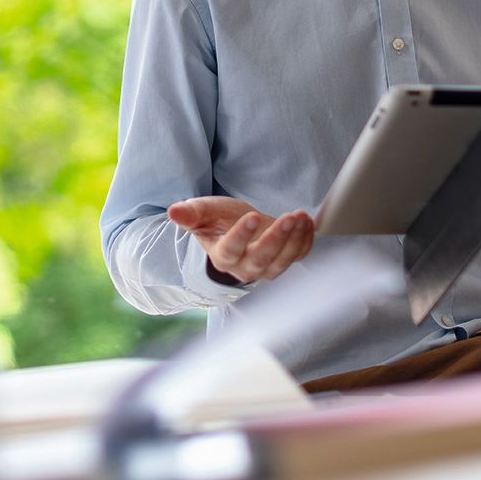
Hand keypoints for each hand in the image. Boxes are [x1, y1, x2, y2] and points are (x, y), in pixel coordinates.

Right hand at [167, 197, 313, 283]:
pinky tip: (307, 222)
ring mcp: (267, 267)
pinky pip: (298, 255)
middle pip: (261, 259)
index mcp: (223, 256)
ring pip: (282, 260)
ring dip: (295, 239)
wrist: (240, 228)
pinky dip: (305, 240)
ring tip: (300, 216)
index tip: (250, 217)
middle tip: (288, 218)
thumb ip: (190, 214)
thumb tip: (173, 212)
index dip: (240, 237)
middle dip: (276, 239)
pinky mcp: (284, 260)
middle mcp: (245, 268)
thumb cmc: (219, 220)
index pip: (231, 251)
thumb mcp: (204, 213)